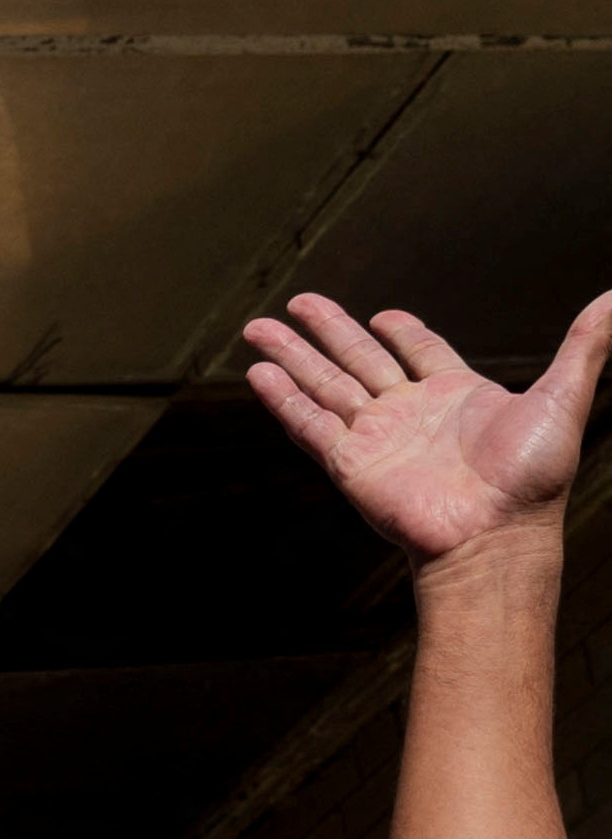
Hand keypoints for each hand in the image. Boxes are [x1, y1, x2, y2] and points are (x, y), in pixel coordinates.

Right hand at [246, 289, 610, 570]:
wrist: (496, 536)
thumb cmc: (534, 479)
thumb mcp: (564, 397)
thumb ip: (585, 346)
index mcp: (455, 395)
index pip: (418, 352)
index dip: (400, 332)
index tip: (381, 315)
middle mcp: (409, 413)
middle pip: (357, 360)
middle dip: (325, 330)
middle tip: (296, 302)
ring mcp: (375, 437)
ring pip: (324, 385)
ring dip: (292, 356)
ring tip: (258, 329)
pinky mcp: (350, 463)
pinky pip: (310, 424)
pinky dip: (283, 399)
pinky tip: (259, 374)